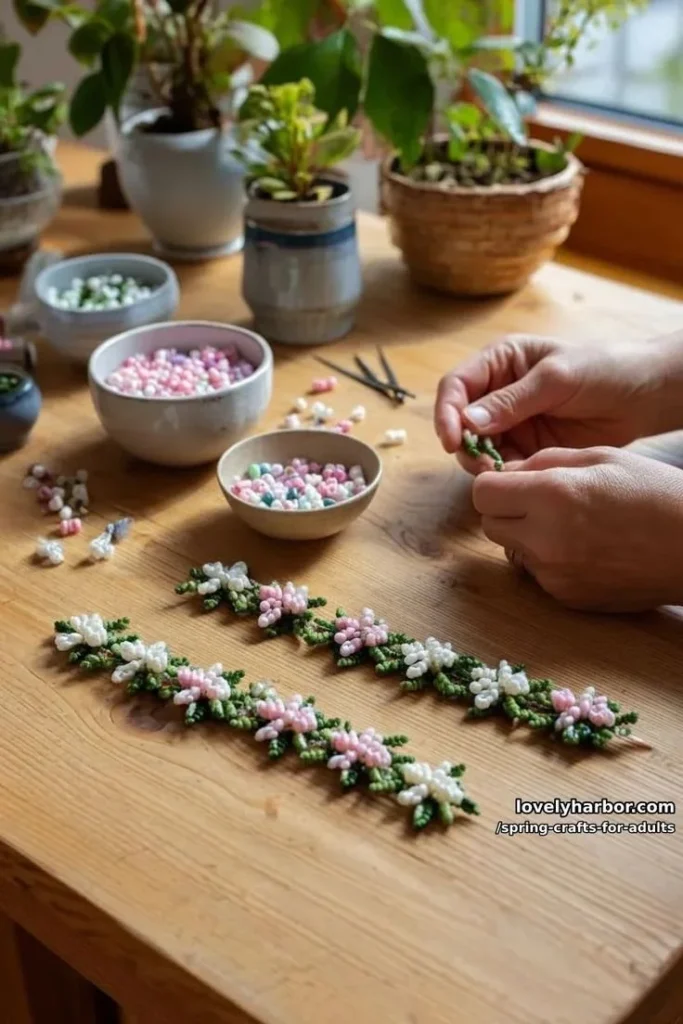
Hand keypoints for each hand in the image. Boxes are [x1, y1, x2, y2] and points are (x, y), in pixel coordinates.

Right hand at [434, 333, 682, 472]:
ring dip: (481, 463)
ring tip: (500, 474)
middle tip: (480, 465)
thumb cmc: (603, 369)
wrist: (643, 395)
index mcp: (500, 362)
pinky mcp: (526, 447)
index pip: (456, 385)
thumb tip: (468, 421)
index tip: (452, 439)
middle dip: (464, 444)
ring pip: (477, 447)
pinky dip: (503, 474)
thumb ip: (512, 400)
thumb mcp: (556, 379)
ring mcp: (511, 421)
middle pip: (460, 421)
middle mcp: (498, 391)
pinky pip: (503, 463)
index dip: (447, 412)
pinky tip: (517, 478)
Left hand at [473, 447, 682, 610]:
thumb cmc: (654, 492)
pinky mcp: (566, 597)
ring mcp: (554, 574)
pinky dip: (548, 560)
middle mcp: (545, 539)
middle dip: (506, 510)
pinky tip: (584, 548)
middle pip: (489, 524)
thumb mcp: (600, 457)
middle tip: (539, 501)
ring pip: (511, 550)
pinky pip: (537, 574)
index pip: (482, 493)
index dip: (494, 484)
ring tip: (567, 524)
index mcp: (551, 496)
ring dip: (525, 536)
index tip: (513, 481)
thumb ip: (544, 462)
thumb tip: (507, 473)